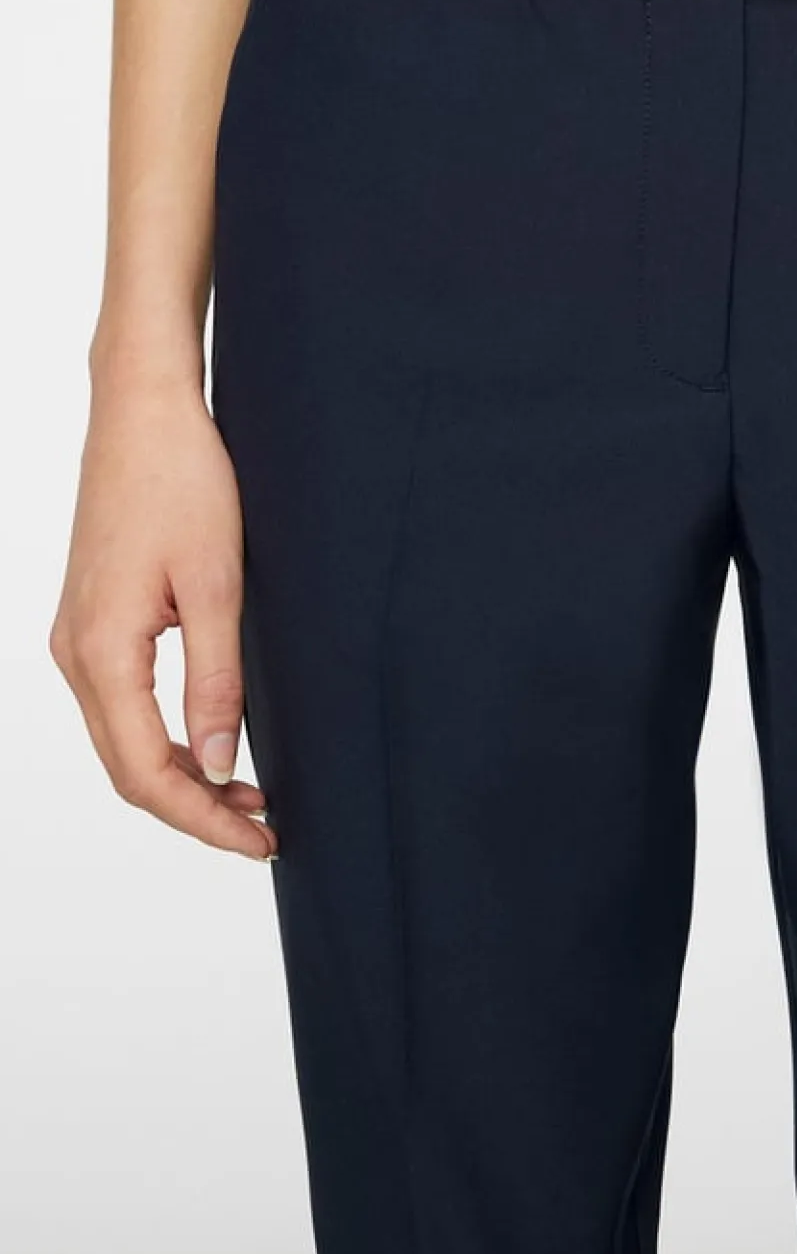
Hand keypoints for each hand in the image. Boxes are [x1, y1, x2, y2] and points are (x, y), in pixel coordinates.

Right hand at [50, 383, 276, 860]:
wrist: (144, 413)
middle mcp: (75, 654)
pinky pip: (123, 705)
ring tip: (250, 797)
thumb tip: (214, 761)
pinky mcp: (95, 621)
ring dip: (183, 777)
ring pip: (123, 740)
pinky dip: (165, 739)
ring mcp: (79, 638)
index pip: (146, 771)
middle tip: (265, 830)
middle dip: (196, 810)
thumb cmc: (182, 483)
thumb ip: (216, 680)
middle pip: (128, 768)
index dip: (203, 819)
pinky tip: (212, 744)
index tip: (261, 840)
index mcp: (102, 652)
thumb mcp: (217, 585)